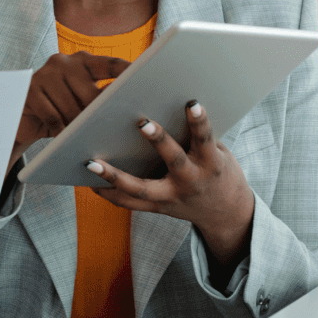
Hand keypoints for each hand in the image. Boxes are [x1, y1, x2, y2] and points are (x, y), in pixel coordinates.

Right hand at [10, 52, 130, 169]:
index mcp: (83, 61)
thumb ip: (102, 99)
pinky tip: (62, 138)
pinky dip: (60, 132)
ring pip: (72, 109)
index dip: (128, 72)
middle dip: (98, 117)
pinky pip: (53, 117)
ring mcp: (46, 73)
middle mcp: (64, 61)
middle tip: (106, 134)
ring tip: (80, 139)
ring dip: (78, 128)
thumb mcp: (82, 103)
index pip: (110, 64)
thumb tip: (133, 107)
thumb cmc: (61, 110)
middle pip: (92, 94)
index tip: (149, 80)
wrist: (22, 116)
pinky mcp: (30, 88)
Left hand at [87, 101, 255, 275]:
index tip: (192, 103)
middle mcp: (192, 182)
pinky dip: (110, 194)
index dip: (200, 122)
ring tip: (91, 162)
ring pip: (142, 189)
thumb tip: (165, 102)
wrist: (228, 214)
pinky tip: (89, 182)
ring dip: (115, 176)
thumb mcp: (218, 153)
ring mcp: (173, 198)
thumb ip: (196, 136)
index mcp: (210, 164)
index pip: (205, 140)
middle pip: (174, 162)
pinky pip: (131, 204)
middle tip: (142, 122)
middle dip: (159, 142)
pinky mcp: (159, 208)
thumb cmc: (218, 171)